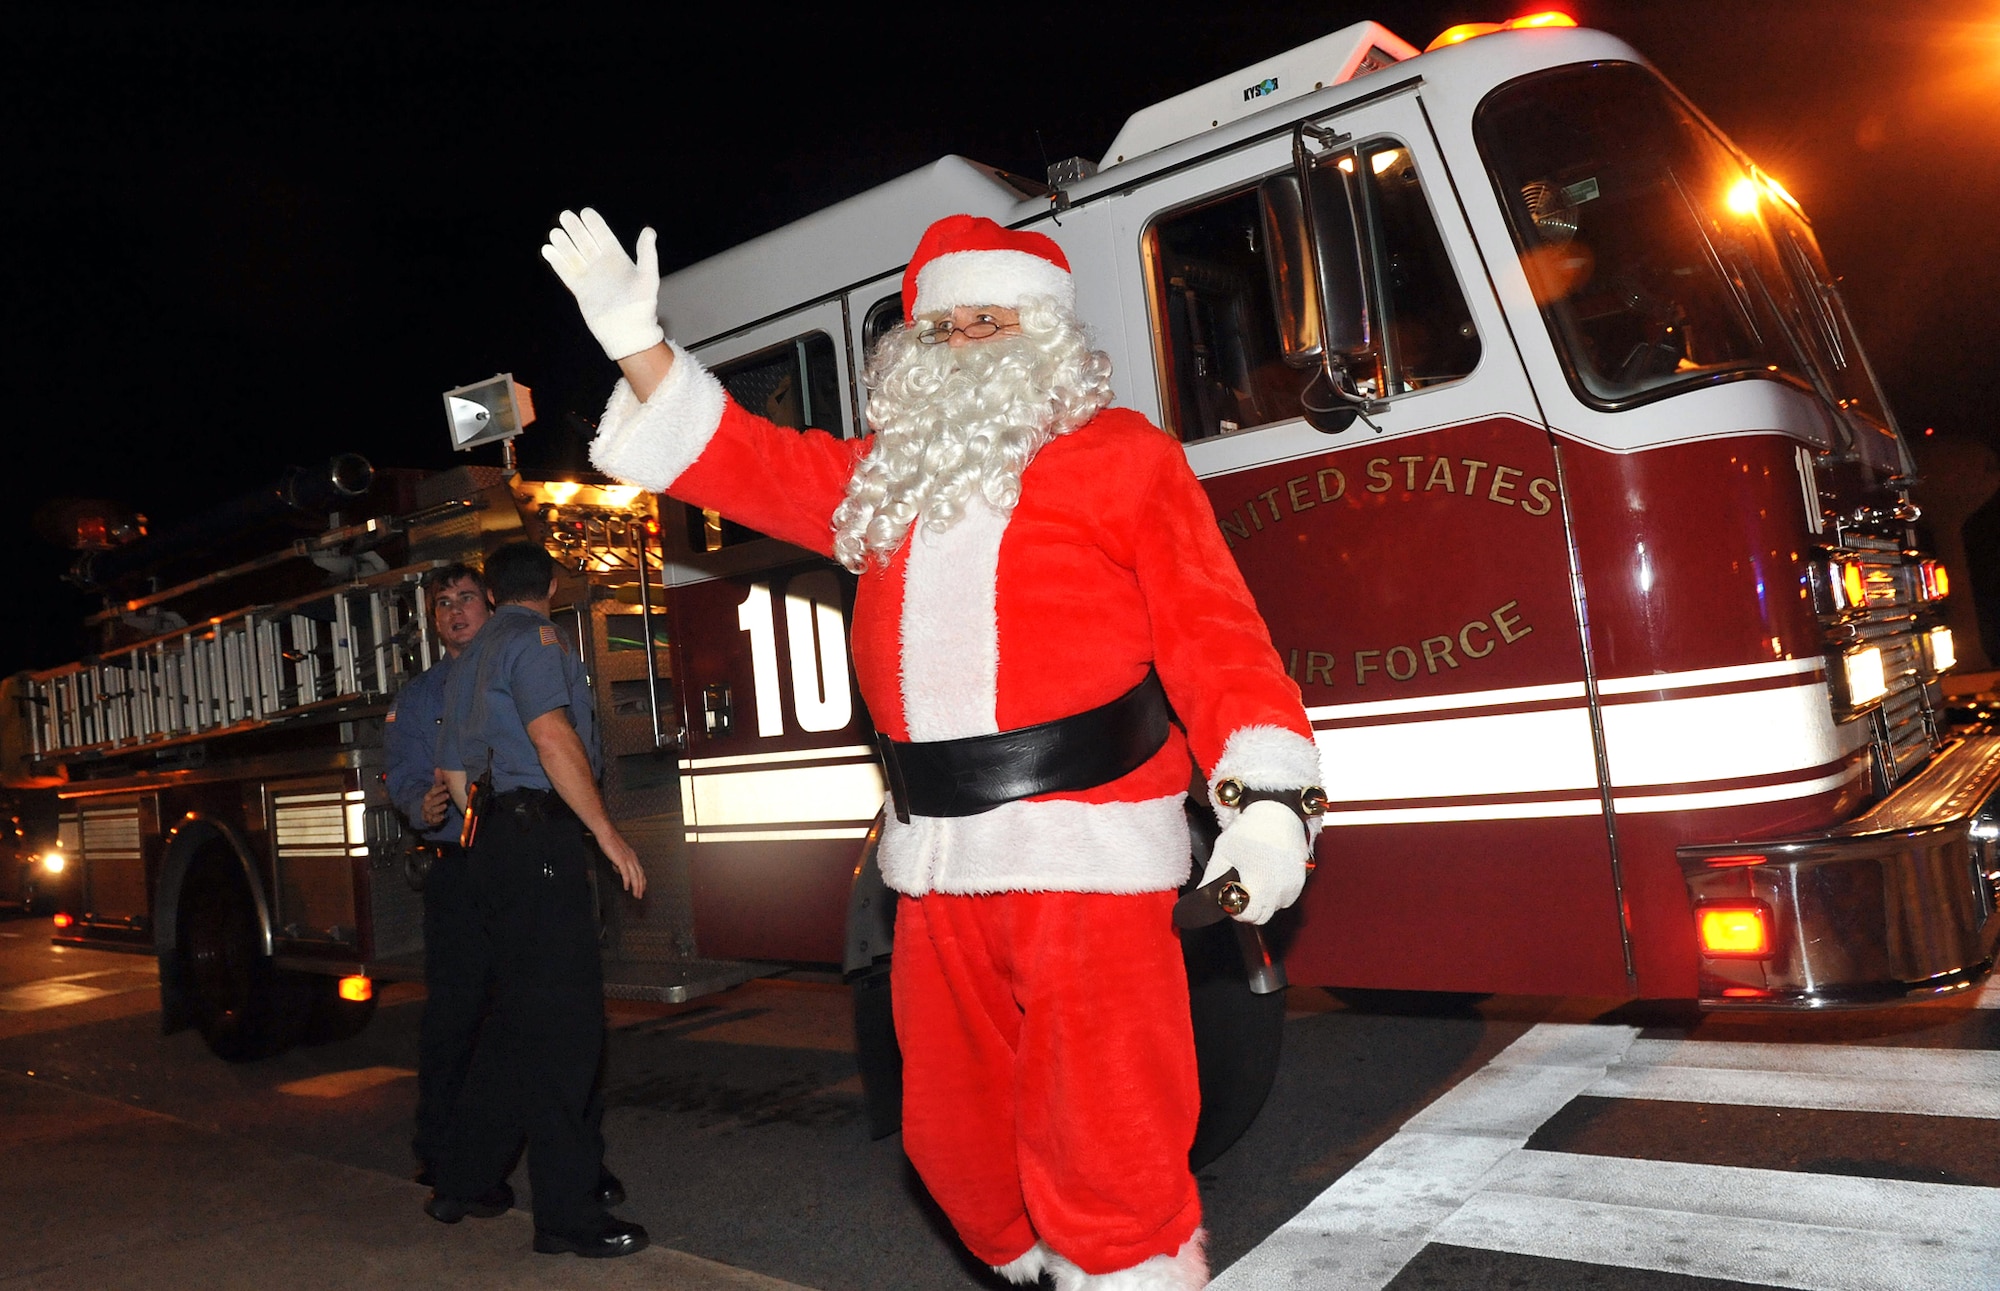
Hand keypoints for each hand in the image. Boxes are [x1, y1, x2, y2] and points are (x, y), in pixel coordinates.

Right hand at [421, 771, 450, 827]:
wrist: (427, 814)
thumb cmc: (433, 800)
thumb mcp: (436, 790)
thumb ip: (438, 781)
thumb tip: (438, 768)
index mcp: (428, 796)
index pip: (432, 792)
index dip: (438, 789)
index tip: (445, 787)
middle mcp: (426, 804)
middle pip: (431, 802)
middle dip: (439, 798)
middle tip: (447, 795)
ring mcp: (428, 813)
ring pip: (431, 811)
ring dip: (438, 808)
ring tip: (445, 806)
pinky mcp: (431, 820)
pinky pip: (433, 820)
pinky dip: (437, 819)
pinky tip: (442, 817)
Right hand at [541, 207, 664, 360]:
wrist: (627, 331)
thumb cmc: (641, 306)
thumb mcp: (647, 277)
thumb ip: (646, 254)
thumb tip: (649, 230)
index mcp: (618, 259)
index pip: (603, 236)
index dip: (595, 224)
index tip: (585, 212)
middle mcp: (603, 266)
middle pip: (585, 242)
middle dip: (576, 229)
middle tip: (565, 215)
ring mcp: (590, 277)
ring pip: (574, 255)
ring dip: (564, 243)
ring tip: (555, 232)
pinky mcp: (580, 290)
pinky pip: (566, 272)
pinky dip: (557, 261)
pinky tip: (548, 249)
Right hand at [594, 824, 647, 899]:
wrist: (606, 834)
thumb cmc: (610, 843)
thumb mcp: (617, 856)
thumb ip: (619, 864)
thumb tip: (619, 872)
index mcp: (633, 857)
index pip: (640, 872)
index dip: (642, 882)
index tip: (642, 889)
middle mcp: (633, 858)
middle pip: (640, 875)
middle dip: (640, 887)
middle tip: (639, 896)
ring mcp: (628, 859)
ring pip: (635, 876)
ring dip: (636, 887)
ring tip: (635, 894)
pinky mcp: (621, 860)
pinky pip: (626, 873)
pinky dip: (627, 881)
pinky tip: (626, 887)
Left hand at [1200, 800, 1308, 924]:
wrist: (1277, 816)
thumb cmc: (1248, 832)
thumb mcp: (1223, 852)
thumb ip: (1212, 878)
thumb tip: (1202, 897)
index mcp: (1260, 883)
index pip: (1248, 916)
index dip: (1235, 911)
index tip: (1231, 898)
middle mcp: (1279, 889)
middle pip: (1261, 917)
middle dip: (1248, 910)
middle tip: (1240, 891)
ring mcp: (1292, 887)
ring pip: (1274, 909)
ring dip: (1262, 903)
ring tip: (1254, 880)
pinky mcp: (1300, 883)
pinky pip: (1285, 900)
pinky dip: (1275, 895)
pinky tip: (1267, 877)